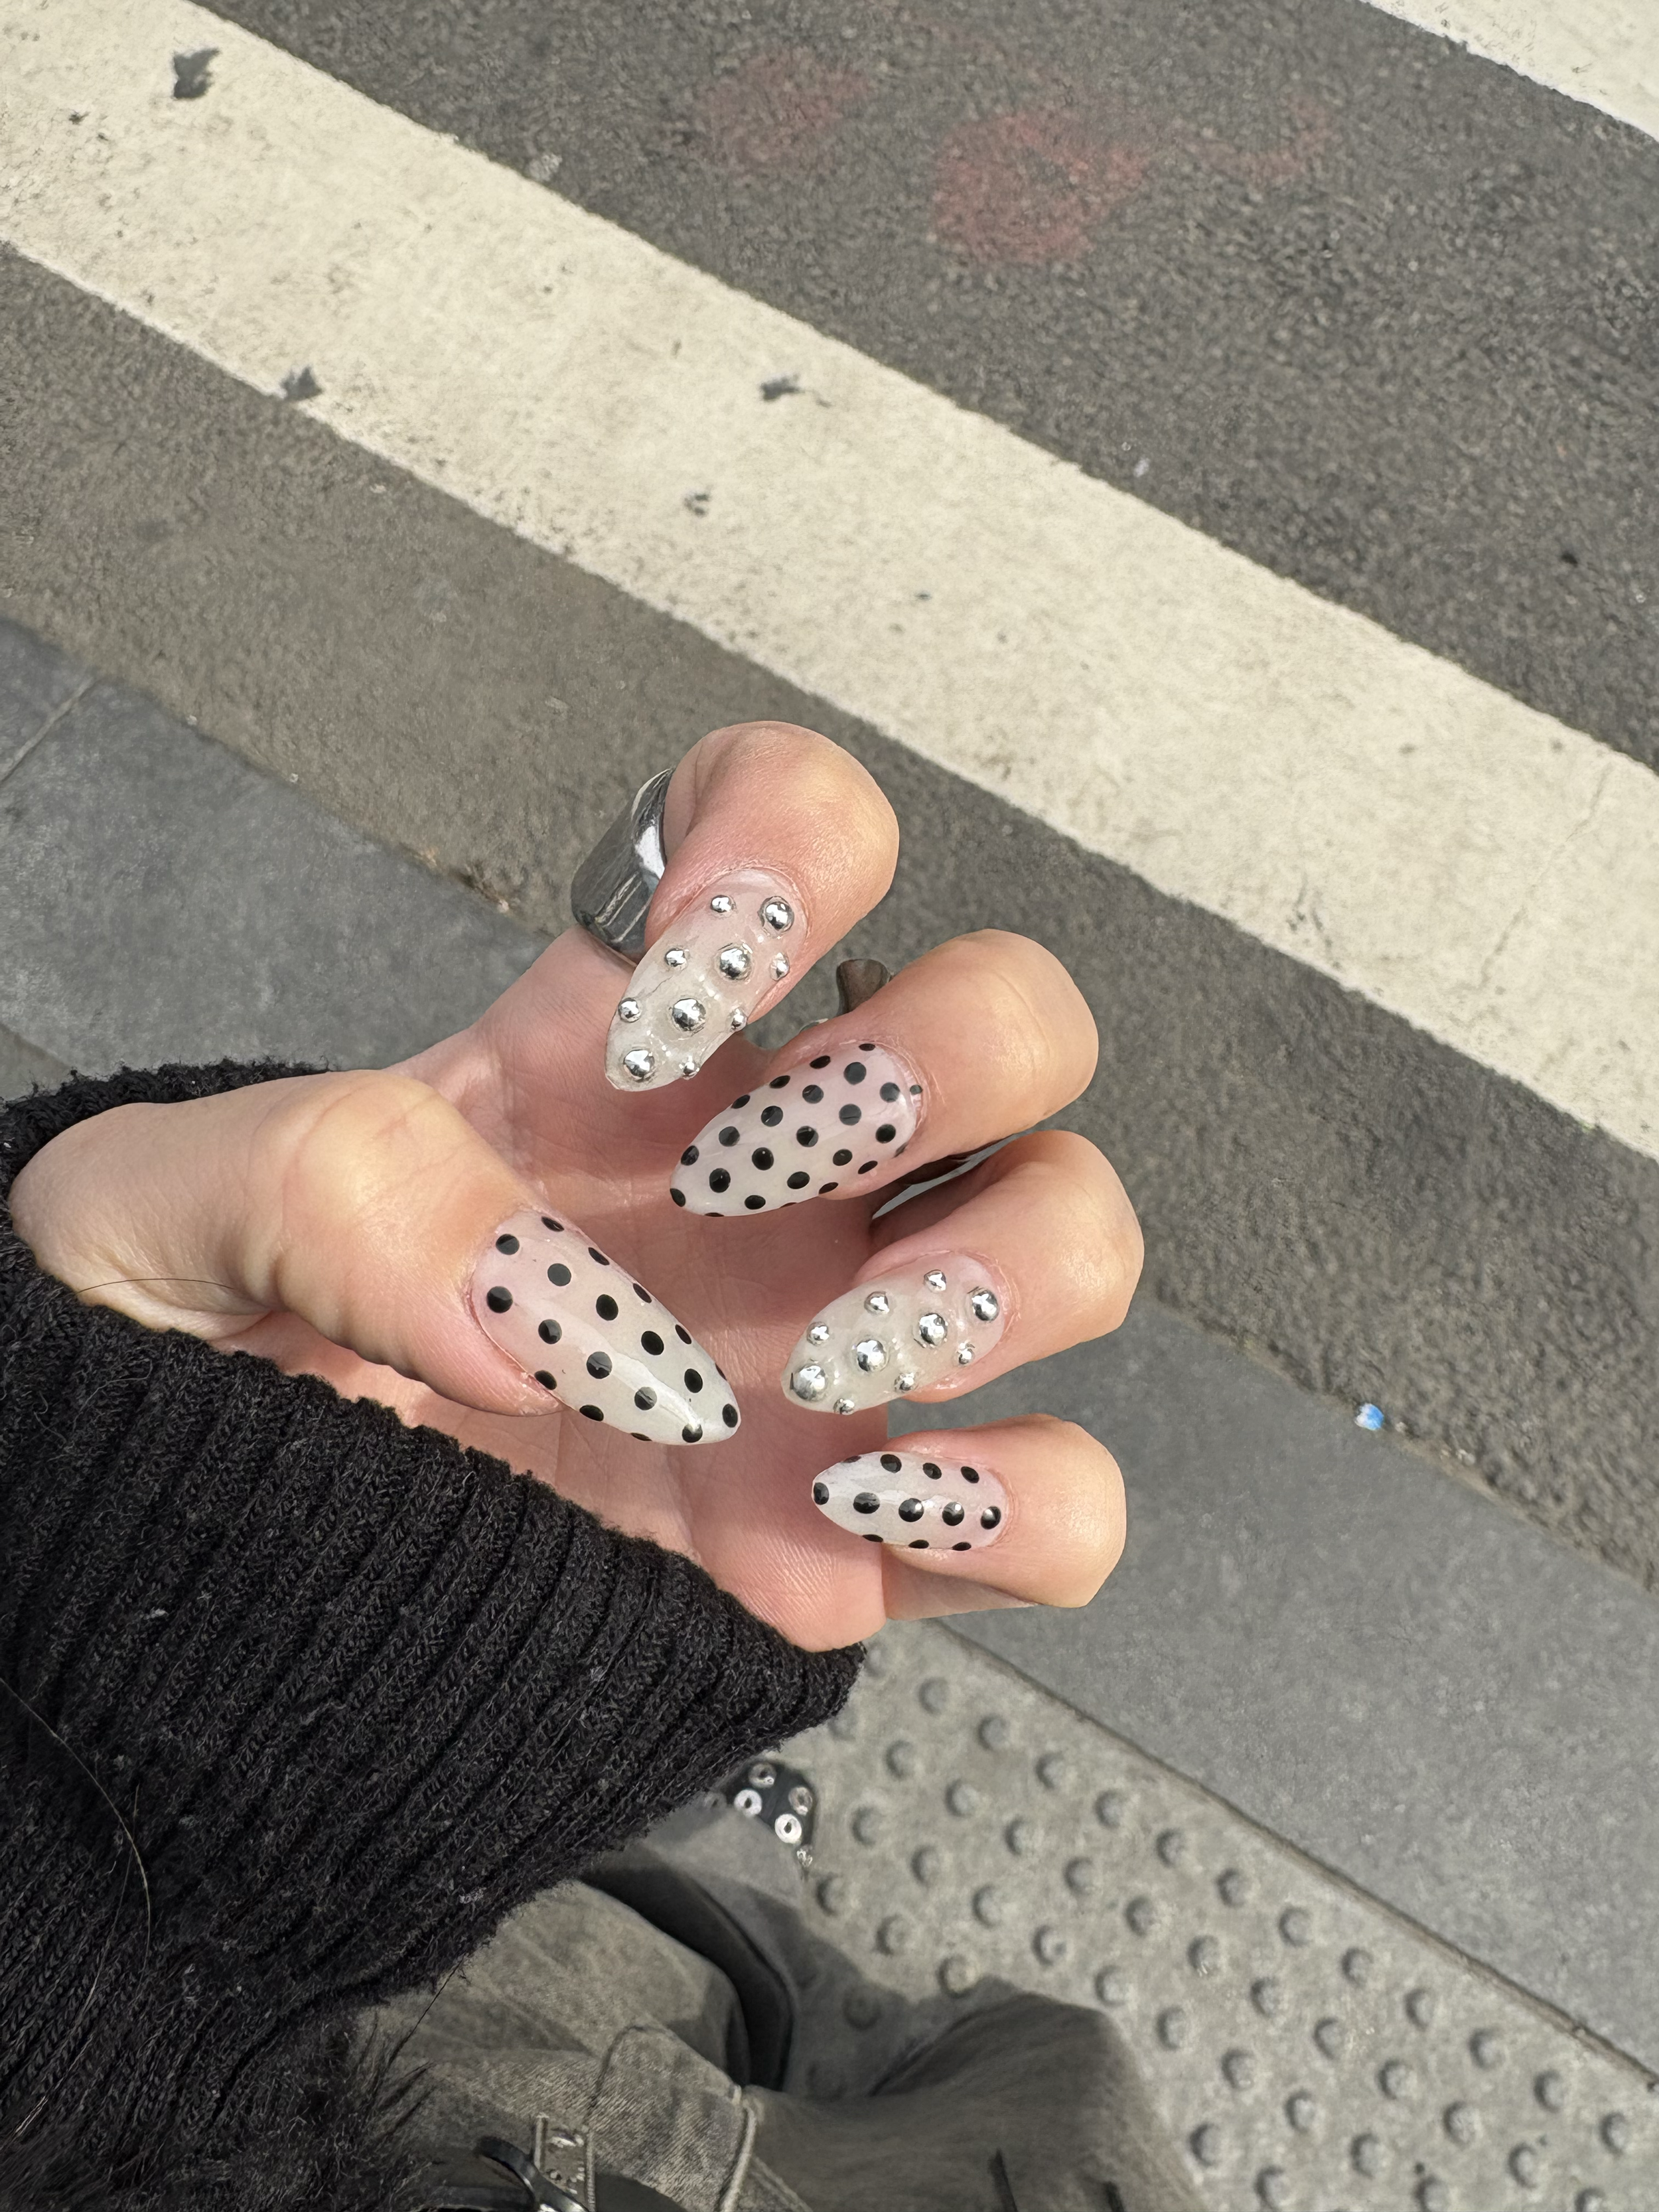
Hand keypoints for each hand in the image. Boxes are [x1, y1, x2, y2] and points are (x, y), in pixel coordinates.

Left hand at [9, 725, 1138, 1648]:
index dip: (790, 844)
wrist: (206, 1592)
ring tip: (825, 1355)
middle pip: (1011, 1020)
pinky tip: (865, 1502)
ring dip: (1004, 1266)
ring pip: (1070, 1236)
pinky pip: (1060, 1510)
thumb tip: (539, 1301)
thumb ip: (318, 1181)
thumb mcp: (164, 1217)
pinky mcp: (859, 1538)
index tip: (683, 966)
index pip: (792, 835)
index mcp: (621, 1053)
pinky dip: (1022, 1505)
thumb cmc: (198, 1361)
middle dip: (948, 1053)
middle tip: (767, 1159)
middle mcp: (772, 1177)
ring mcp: (835, 1353)